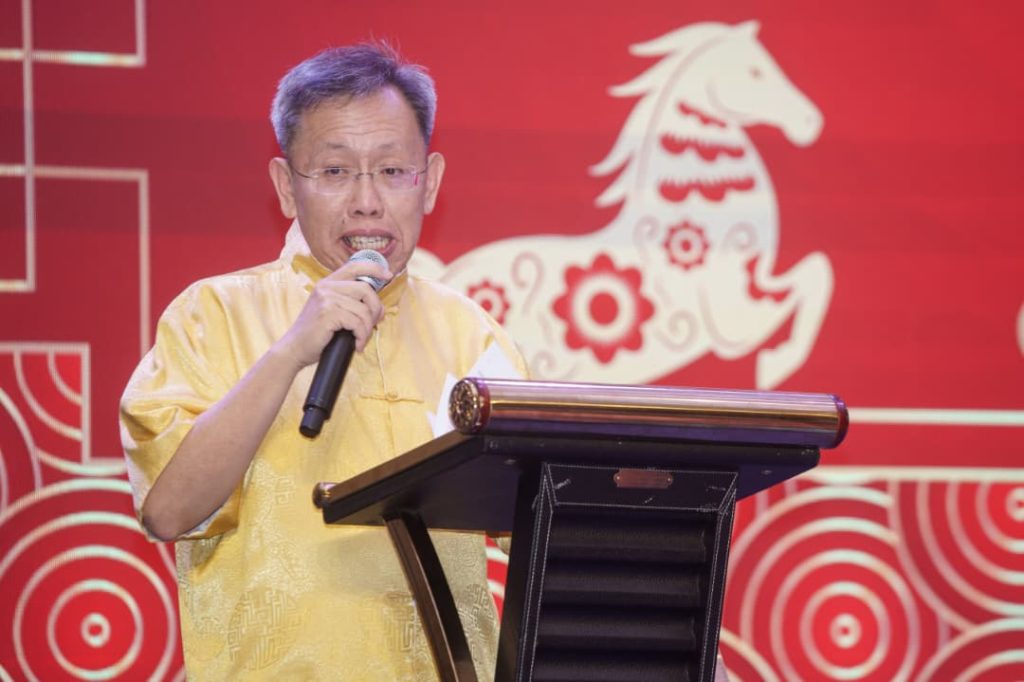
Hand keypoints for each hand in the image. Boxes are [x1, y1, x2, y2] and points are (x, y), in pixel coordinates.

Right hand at [275, 259, 391, 368]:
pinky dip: (361, 337)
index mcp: (327, 283)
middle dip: (375, 310)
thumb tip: (378, 307)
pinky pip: (357, 323)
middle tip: (374, 325)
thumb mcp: (331, 310)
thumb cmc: (316, 334)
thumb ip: (348, 302)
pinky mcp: (328, 313)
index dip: (374, 268)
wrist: (294, 349)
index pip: (354, 265)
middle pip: (366, 290)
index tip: (388, 275)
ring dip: (367, 329)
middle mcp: (326, 287)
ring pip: (363, 310)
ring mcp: (326, 299)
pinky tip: (357, 345)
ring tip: (361, 339)